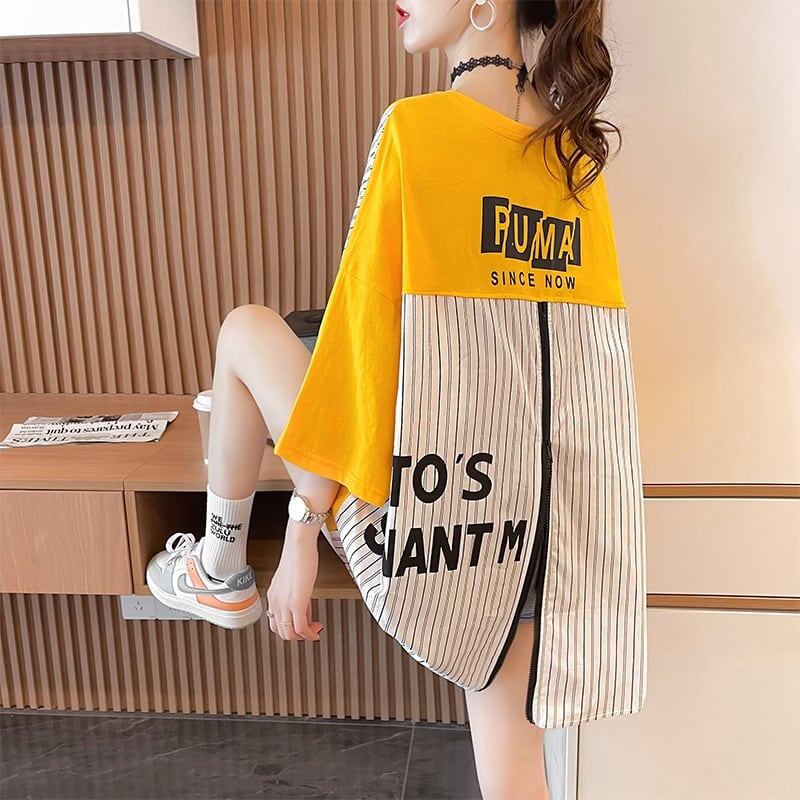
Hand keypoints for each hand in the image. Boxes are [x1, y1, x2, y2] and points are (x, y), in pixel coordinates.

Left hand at [265, 524, 324, 640]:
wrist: (299, 546)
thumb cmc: (298, 557)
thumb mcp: (294, 581)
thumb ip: (297, 596)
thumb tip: (305, 608)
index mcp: (273, 597)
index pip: (276, 622)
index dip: (290, 628)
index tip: (303, 625)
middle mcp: (275, 602)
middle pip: (281, 632)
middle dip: (297, 636)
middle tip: (310, 631)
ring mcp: (284, 604)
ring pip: (289, 634)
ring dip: (303, 637)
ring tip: (315, 631)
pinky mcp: (296, 603)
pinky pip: (301, 628)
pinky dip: (309, 634)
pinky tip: (316, 632)